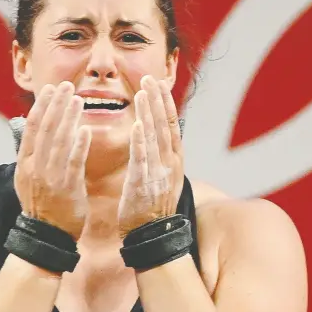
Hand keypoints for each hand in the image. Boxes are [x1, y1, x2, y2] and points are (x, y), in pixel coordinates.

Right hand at [14, 82, 91, 240]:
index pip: (33, 127)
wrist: (46, 236)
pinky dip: (79, 145)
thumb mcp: (29, 177)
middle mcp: (35, 167)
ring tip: (78, 99)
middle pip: (46, 129)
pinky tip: (86, 128)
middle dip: (56, 104)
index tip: (50, 89)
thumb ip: (32, 154)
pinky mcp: (67, 188)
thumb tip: (33, 129)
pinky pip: (74, 162)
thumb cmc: (42, 204)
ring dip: (68, 118)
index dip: (42, 106)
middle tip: (67, 85)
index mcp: (25, 163)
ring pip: (59, 142)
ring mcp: (51, 177)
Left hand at [118, 76, 183, 233]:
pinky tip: (136, 125)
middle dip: (157, 100)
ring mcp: (158, 174)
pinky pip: (142, 160)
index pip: (172, 124)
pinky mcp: (143, 185)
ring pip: (155, 138)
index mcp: (174, 159)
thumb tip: (160, 132)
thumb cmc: (153, 204)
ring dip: (149, 113)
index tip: (158, 82)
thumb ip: (162, 153)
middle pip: (165, 125)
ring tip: (142, 92)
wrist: (152, 234)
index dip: (165, 102)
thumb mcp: (163, 175)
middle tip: (149, 78)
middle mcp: (170, 163)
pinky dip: (140, 142)